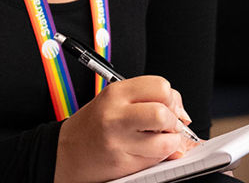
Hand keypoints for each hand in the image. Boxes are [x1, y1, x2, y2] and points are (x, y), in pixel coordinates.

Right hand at [53, 76, 200, 182]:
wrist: (65, 153)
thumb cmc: (92, 126)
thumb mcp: (115, 102)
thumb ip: (146, 100)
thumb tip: (182, 114)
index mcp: (116, 93)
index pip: (160, 87)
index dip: (171, 98)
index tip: (168, 106)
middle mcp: (116, 115)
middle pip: (164, 113)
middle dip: (174, 121)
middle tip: (167, 125)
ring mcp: (119, 140)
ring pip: (166, 141)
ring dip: (170, 142)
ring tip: (158, 140)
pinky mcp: (123, 162)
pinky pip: (156, 158)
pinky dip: (161, 155)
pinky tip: (148, 150)